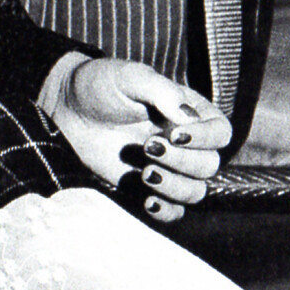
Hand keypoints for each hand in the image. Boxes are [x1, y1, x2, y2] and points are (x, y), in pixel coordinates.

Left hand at [49, 56, 227, 221]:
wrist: (68, 109)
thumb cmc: (102, 86)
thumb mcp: (130, 77)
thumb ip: (161, 91)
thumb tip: (188, 118)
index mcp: (190, 112)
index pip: (221, 132)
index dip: (205, 138)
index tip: (174, 134)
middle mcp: (186, 143)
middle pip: (209, 165)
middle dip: (181, 160)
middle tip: (147, 146)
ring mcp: (169, 167)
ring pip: (195, 191)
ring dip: (174, 186)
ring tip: (144, 172)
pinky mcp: (149, 188)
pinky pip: (174, 212)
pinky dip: (166, 211)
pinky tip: (147, 201)